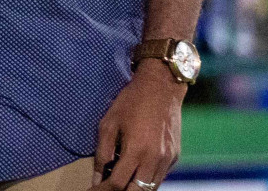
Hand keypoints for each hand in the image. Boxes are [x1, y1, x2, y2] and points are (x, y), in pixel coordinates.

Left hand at [90, 62, 185, 189]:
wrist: (161, 87)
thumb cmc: (130, 102)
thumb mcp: (108, 123)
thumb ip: (102, 153)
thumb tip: (97, 178)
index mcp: (136, 151)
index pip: (117, 184)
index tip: (92, 190)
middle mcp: (155, 160)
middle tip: (106, 188)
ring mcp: (167, 160)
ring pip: (150, 188)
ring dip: (134, 189)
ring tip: (119, 182)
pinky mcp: (175, 157)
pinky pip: (159, 177)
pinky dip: (146, 180)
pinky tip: (134, 172)